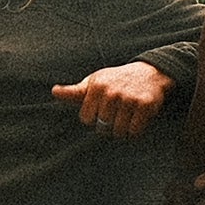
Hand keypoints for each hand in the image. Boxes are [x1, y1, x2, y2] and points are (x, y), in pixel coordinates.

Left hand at [51, 62, 174, 138]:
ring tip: (126, 117)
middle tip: (117, 114)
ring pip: (118, 132)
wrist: (150, 72)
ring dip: (122, 130)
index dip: (94, 118)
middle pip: (102, 128)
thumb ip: (74, 91)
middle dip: (109, 125)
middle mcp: (112, 92)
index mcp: (97, 87)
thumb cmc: (117, 80)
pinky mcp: (145, 105)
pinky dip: (135, 130)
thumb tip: (54, 92)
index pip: (87, 119)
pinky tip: (137, 118)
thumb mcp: (95, 82)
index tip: (102, 110)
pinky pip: (134, 132)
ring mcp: (129, 99)